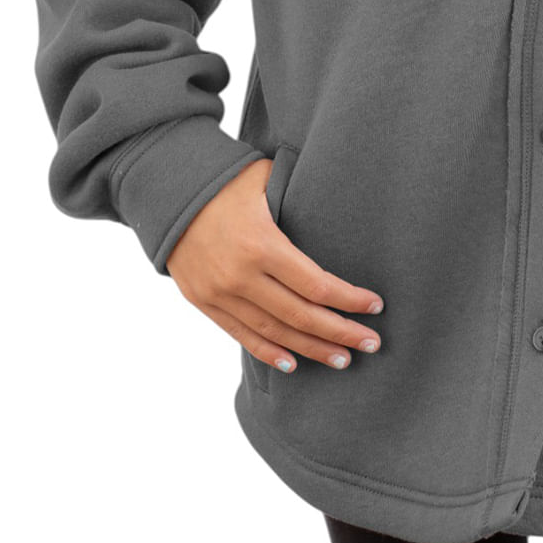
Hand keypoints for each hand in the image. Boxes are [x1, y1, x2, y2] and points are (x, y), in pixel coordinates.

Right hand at [167, 156, 386, 374]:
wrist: (166, 192)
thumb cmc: (226, 180)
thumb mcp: (265, 179)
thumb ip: (298, 193)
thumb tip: (338, 196)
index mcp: (262, 244)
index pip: (316, 284)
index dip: (349, 300)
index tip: (375, 306)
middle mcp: (241, 275)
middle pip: (301, 316)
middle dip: (341, 332)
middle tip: (372, 344)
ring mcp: (221, 293)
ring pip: (275, 332)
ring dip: (312, 348)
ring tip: (343, 359)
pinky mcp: (204, 302)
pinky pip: (242, 335)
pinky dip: (268, 352)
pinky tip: (294, 363)